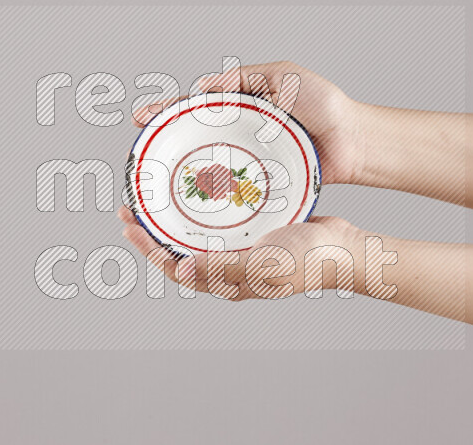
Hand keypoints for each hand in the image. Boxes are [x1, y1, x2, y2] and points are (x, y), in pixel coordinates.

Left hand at [118, 206, 359, 300]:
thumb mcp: (261, 264)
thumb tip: (179, 270)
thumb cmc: (306, 260)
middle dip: (153, 232)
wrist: (343, 247)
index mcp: (227, 281)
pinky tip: (200, 191)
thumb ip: (221, 267)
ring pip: (198, 235)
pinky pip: (221, 222)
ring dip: (174, 219)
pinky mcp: (256, 234)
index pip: (176, 267)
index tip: (129, 225)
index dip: (149, 248)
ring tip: (157, 199)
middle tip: (131, 207)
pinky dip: (203, 209)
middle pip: (180, 251)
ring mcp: (243, 252)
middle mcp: (230, 269)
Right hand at [133, 61, 361, 184]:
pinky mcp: (264, 186)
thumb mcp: (285, 77)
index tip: (142, 118)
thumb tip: (204, 86)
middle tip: (139, 155)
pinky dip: (213, 200)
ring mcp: (251, 162)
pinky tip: (193, 208)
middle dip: (164, 147)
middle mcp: (241, 136)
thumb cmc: (326, 106)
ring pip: (209, 170)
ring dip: (181, 177)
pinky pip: (235, 193)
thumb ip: (247, 77)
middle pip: (194, 141)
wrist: (356, 141)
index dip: (167, 112)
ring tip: (156, 183)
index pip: (196, 107)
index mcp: (242, 107)